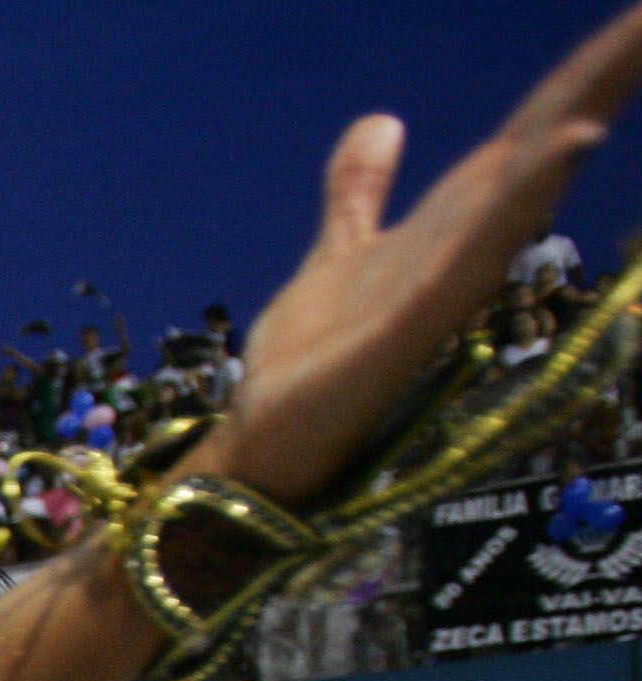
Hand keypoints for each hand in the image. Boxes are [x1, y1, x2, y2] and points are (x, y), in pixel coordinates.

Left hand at [208, 10, 641, 506]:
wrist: (265, 443)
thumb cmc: (314, 358)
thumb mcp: (341, 251)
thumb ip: (360, 191)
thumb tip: (380, 122)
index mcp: (453, 223)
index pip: (530, 130)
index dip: (584, 74)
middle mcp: (463, 247)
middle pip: (542, 144)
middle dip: (603, 77)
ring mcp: (444, 285)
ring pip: (524, 190)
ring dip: (576, 121)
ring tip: (634, 46)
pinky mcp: (411, 324)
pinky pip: (473, 253)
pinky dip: (521, 200)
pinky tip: (567, 146)